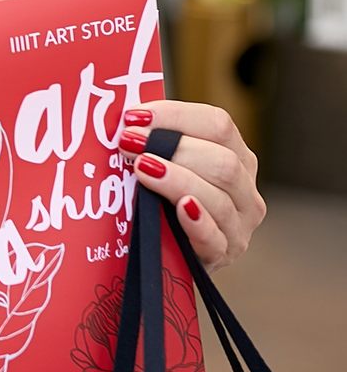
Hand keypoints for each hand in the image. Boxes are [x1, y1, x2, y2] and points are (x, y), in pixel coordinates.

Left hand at [117, 100, 265, 270]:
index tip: (134, 116)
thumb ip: (157, 145)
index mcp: (237, 156)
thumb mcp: (169, 169)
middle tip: (129, 143)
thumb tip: (125, 121)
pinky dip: (196, 221)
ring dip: (177, 179)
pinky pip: (213, 237)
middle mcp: (245, 188)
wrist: (171, 256)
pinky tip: (179, 208)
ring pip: (218, 197)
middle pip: (222, 160)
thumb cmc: (165, 205)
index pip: (217, 124)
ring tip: (142, 169)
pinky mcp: (223, 253)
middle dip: (173, 147)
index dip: (175, 115)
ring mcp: (239, 224)